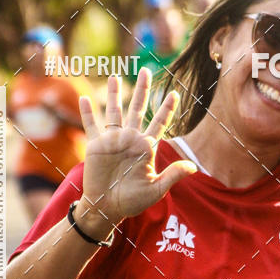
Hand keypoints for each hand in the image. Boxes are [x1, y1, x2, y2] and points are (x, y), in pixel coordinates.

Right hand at [77, 69, 195, 233]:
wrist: (108, 207)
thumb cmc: (132, 201)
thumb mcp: (157, 189)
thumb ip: (173, 175)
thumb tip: (194, 166)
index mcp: (146, 147)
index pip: (159, 122)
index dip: (166, 108)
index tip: (174, 93)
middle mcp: (130, 139)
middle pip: (137, 108)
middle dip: (142, 90)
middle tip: (146, 71)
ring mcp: (113, 140)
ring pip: (114, 111)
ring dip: (114, 94)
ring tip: (115, 77)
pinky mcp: (96, 145)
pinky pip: (91, 125)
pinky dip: (88, 112)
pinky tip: (85, 99)